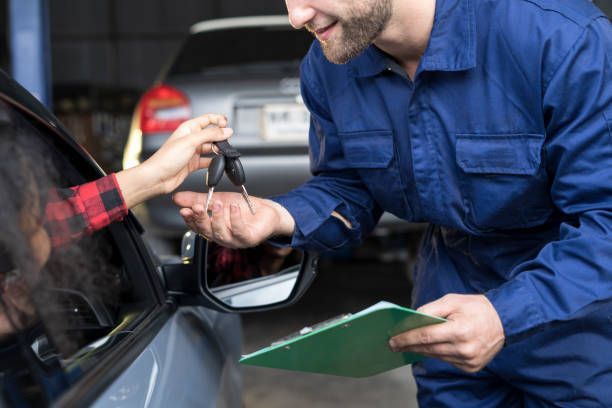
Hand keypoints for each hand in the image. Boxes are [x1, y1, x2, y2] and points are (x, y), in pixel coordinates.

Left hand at [116, 114, 231, 207]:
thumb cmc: (166, 158)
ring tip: (223, 153)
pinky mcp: (194, 163)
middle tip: (227, 141)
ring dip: (218, 150)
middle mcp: (191, 139)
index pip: (207, 119)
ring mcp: (193, 152)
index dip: (218, 120)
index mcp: (188, 128)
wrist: (158, 177)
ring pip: (211, 148)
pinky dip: (214, 162)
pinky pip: (208, 161)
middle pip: (211, 134)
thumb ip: (210, 135)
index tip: (227, 125)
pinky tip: (218, 163)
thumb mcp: (191, 141)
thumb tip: (226, 131)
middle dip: (220, 137)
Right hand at [173, 191, 295, 247]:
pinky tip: (233, 208)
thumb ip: (198, 199)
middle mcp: (222, 237)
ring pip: (221, 233)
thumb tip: (177, 198)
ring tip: (218, 204)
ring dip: (217, 218)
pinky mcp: (248, 239)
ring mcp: (235, 240)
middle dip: (201, 219)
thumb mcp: (217, 199)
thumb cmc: (242, 208)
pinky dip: (235, 218)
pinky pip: (239, 230)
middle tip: (197, 207)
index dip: (190, 219)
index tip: (184, 209)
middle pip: (207, 231)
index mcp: (213, 229)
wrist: (265, 211)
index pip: (197, 227)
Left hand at [388, 294, 504, 372]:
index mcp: (460, 330)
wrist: (505, 320)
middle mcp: (465, 349)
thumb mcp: (452, 301)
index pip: (425, 336)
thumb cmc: (476, 307)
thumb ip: (430, 309)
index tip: (391, 339)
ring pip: (436, 356)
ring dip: (420, 351)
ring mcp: (469, 361)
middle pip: (428, 349)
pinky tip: (427, 348)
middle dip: (408, 346)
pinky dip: (437, 354)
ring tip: (406, 346)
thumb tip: (410, 319)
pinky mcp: (472, 367)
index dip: (406, 338)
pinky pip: (447, 361)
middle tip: (393, 344)